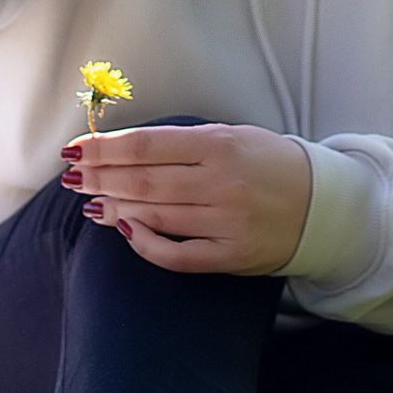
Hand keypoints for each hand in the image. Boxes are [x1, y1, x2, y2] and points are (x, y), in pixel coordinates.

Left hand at [63, 122, 312, 275]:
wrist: (320, 204)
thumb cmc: (267, 163)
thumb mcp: (231, 136)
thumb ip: (182, 144)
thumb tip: (123, 151)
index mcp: (221, 144)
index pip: (147, 146)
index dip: (104, 149)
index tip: (76, 150)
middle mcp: (222, 182)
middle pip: (143, 182)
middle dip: (99, 179)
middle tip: (72, 177)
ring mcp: (227, 221)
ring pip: (155, 216)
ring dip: (115, 209)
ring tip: (90, 202)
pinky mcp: (231, 255)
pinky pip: (178, 255)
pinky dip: (147, 245)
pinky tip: (126, 232)